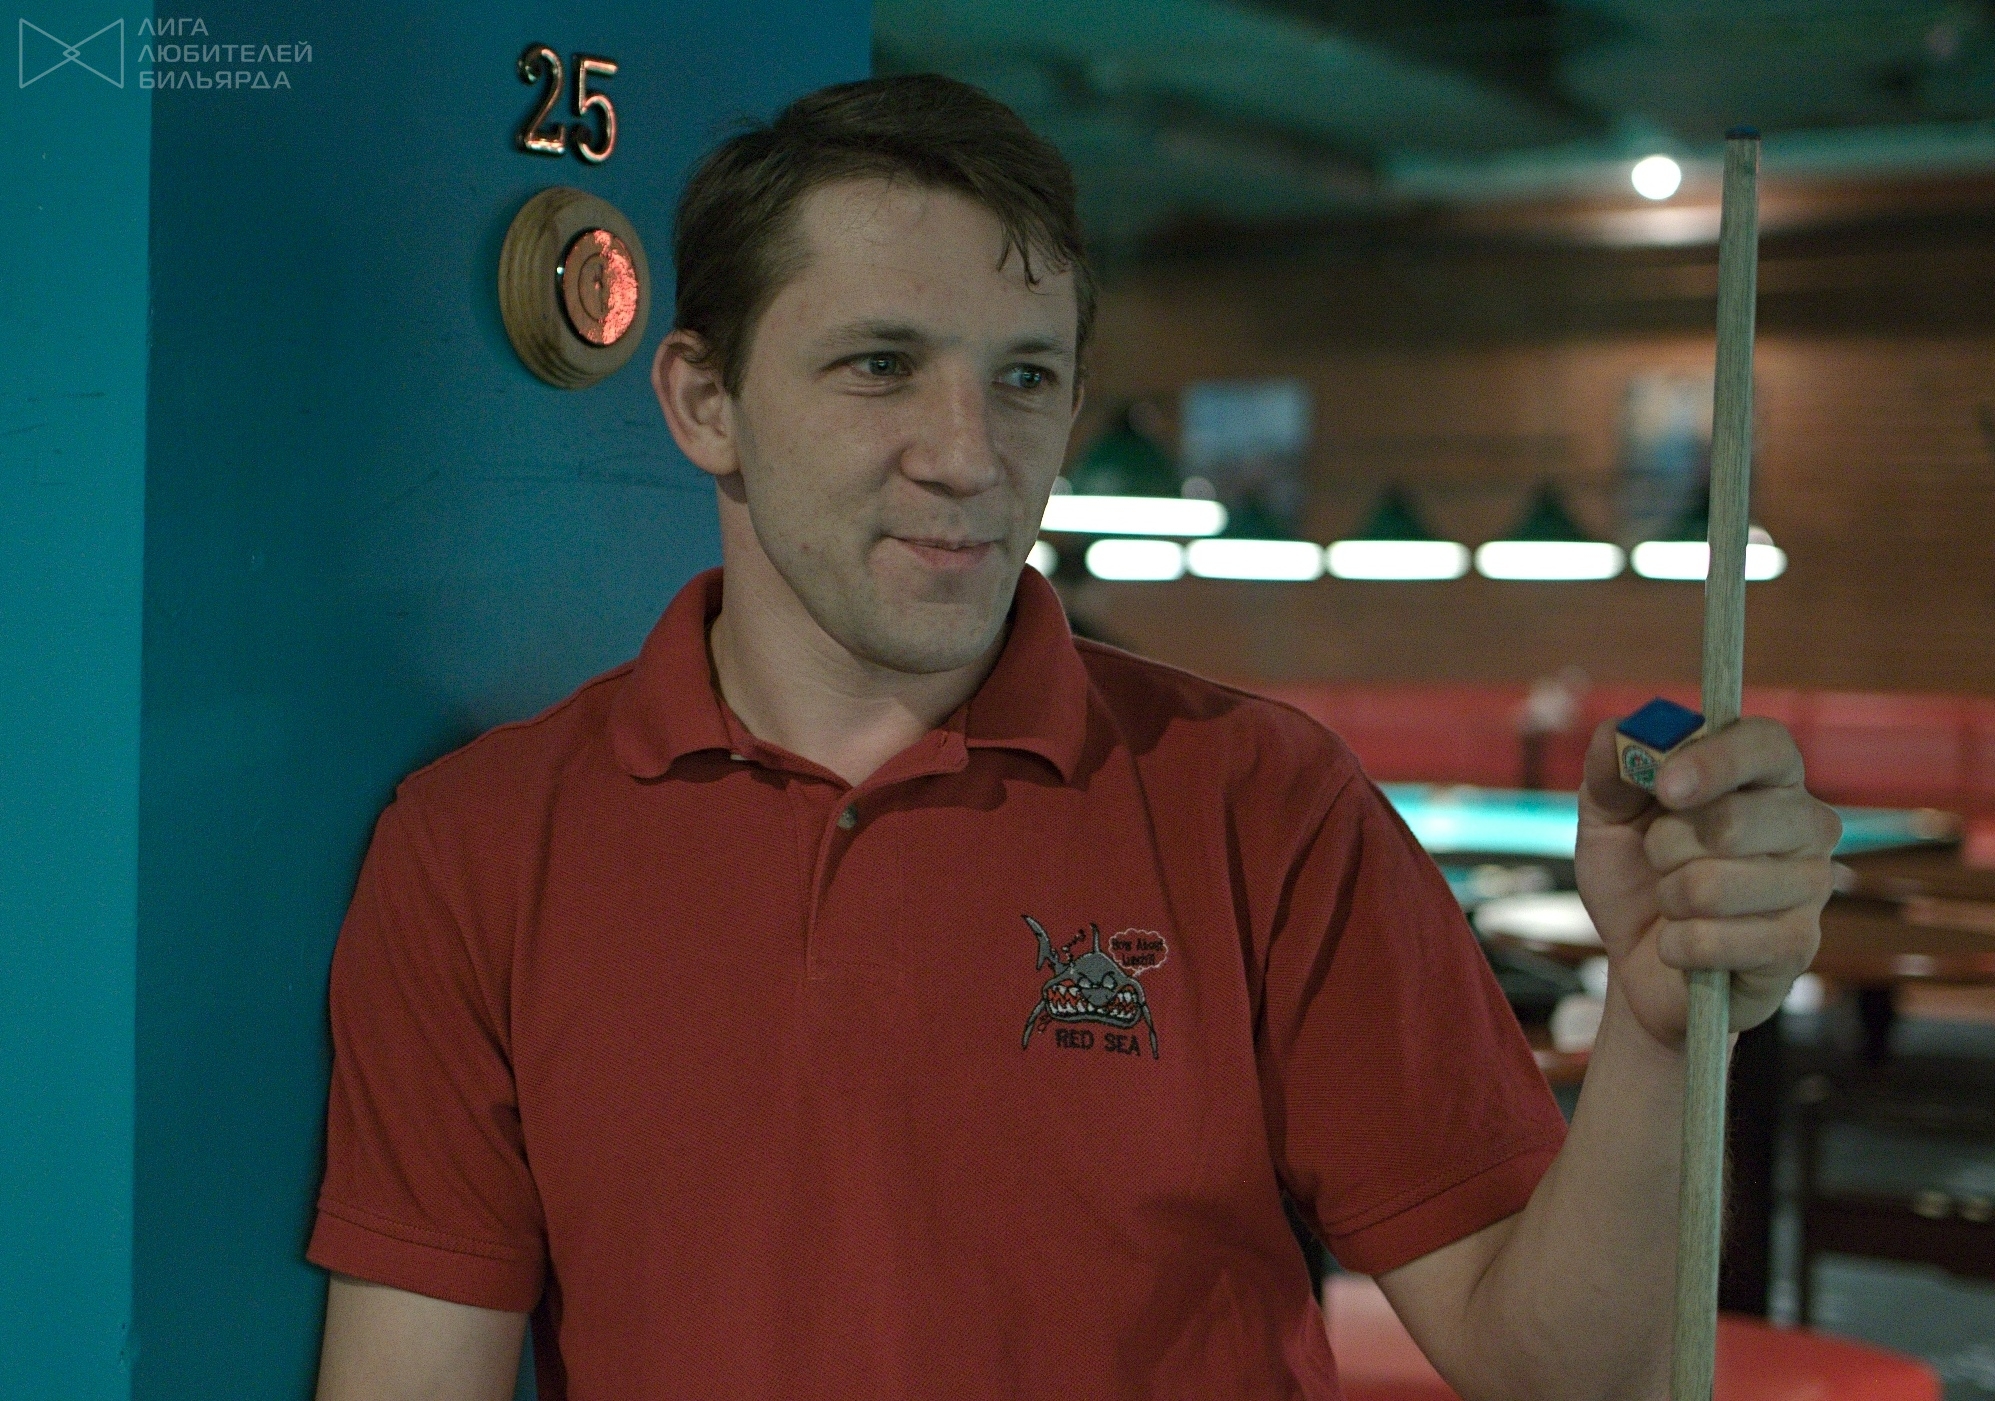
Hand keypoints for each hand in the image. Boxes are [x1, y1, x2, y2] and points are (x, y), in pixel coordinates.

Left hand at [1574, 715, 1840, 1047]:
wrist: (1639, 964)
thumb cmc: (1636, 878)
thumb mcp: (1608, 818)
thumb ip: (1611, 771)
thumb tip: (1616, 732)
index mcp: (1766, 777)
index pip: (1766, 744)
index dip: (1714, 760)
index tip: (1664, 787)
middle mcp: (1806, 824)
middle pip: (1734, 821)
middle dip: (1665, 846)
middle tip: (1658, 859)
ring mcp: (1810, 887)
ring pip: (1713, 886)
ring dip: (1668, 899)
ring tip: (1673, 904)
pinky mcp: (1797, 946)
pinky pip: (1712, 941)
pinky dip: (1676, 945)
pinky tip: (1684, 946)